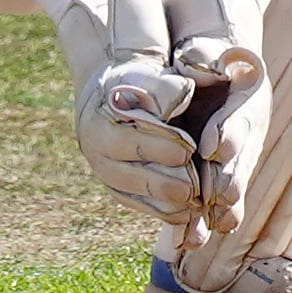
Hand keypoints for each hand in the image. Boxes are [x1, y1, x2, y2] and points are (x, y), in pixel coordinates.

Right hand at [74, 19, 210, 225]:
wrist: (116, 94)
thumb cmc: (139, 81)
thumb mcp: (150, 76)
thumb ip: (166, 87)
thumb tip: (185, 94)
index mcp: (101, 119)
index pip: (131, 138)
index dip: (161, 145)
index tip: (189, 150)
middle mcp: (96, 148)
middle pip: (131, 173)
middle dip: (165, 182)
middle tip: (195, 189)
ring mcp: (104, 170)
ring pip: (133, 194)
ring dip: (164, 203)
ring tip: (194, 207)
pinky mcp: (116, 186)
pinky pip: (136, 204)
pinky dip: (160, 212)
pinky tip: (186, 216)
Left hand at [164, 29, 268, 233]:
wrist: (215, 79)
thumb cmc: (206, 61)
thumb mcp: (205, 52)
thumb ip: (202, 55)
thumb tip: (197, 60)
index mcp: (248, 101)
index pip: (240, 119)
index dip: (228, 133)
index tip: (211, 148)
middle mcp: (247, 134)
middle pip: (241, 159)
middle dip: (231, 177)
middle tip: (220, 195)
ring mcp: (237, 159)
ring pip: (233, 185)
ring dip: (224, 207)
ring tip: (215, 226)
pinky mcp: (223, 177)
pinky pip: (216, 203)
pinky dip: (206, 221)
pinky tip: (191, 241)